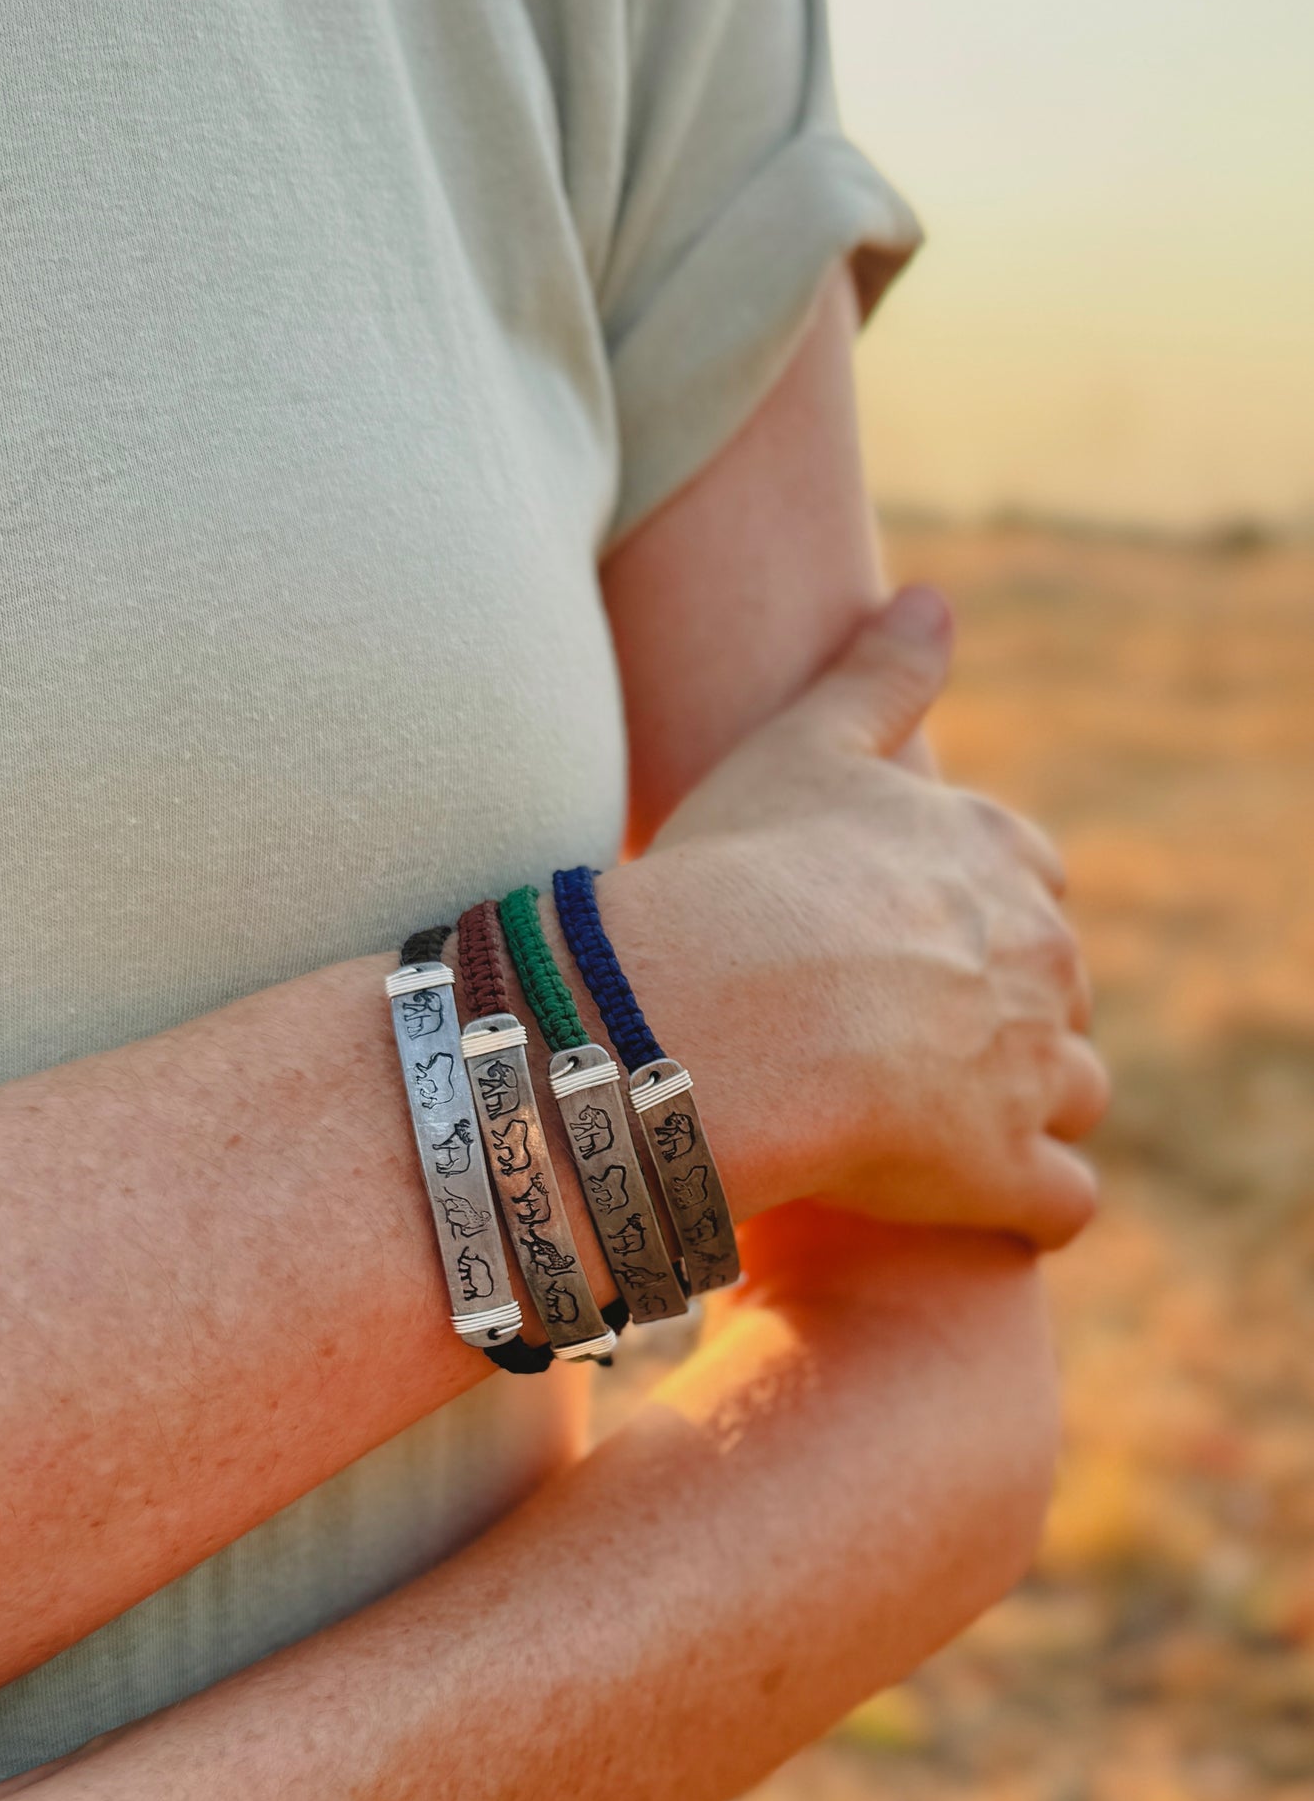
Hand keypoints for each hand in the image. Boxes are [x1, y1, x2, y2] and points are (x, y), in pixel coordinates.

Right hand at [626, 587, 1108, 1248]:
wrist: (723, 1015)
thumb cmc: (741, 874)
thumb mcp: (803, 746)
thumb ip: (875, 674)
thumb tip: (933, 595)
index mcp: (995, 855)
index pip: (1032, 882)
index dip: (977, 919)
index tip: (904, 947)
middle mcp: (1040, 956)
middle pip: (1060, 989)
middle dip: (1006, 1016)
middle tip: (899, 1043)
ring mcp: (1033, 1069)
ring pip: (1077, 1093)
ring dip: (1028, 1111)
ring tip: (933, 1130)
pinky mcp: (1008, 1174)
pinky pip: (1062, 1201)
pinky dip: (1029, 1204)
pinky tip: (967, 1205)